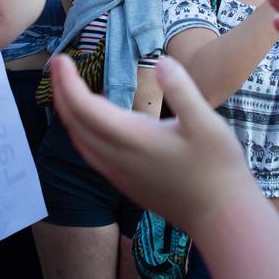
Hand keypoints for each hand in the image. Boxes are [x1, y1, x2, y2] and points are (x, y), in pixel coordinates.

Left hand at [51, 55, 255, 231]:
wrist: (220, 218)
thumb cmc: (218, 169)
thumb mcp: (207, 123)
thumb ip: (182, 90)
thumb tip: (162, 62)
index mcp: (133, 139)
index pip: (85, 107)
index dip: (68, 82)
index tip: (61, 59)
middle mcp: (117, 158)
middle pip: (75, 123)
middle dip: (61, 91)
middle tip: (58, 65)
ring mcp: (119, 174)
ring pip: (80, 140)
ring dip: (69, 112)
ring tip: (68, 88)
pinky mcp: (125, 184)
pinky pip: (90, 154)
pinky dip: (80, 132)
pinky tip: (89, 125)